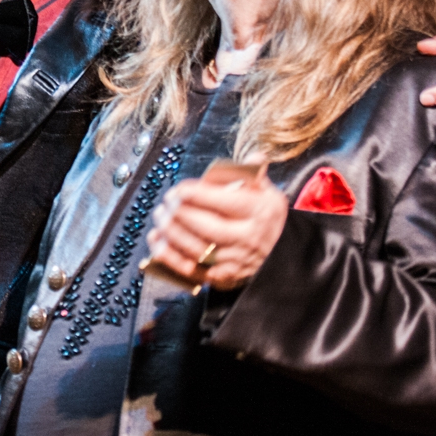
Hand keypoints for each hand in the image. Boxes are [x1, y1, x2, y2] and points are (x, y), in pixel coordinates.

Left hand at [145, 174, 287, 291]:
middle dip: (181, 213)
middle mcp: (248, 238)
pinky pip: (191, 269)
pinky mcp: (221, 277)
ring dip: (172, 232)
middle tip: (166, 202)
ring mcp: (234, 261)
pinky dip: (169, 257)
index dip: (197, 195)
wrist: (279, 256)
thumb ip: (254, 175)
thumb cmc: (265, 218)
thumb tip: (255, 158)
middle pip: (208, 227)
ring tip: (159, 216)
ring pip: (197, 249)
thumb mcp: (268, 193)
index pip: (225, 202)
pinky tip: (156, 241)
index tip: (179, 189)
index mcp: (259, 212)